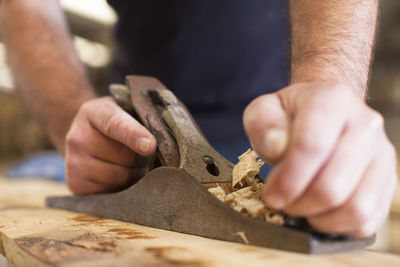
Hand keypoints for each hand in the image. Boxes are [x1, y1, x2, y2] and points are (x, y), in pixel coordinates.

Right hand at [65, 97, 156, 193]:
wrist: (85, 137)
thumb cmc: (117, 123)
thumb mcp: (128, 111)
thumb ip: (146, 119)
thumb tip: (157, 144)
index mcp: (94, 112)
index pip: (116, 125)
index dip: (134, 136)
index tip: (150, 146)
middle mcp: (78, 137)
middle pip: (126, 157)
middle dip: (144, 158)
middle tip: (145, 153)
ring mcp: (73, 162)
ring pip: (121, 177)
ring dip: (136, 173)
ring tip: (133, 164)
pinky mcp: (76, 184)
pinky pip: (112, 192)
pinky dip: (124, 187)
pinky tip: (120, 174)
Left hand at [243, 82, 397, 236]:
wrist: (325, 113)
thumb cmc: (290, 116)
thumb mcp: (264, 110)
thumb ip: (263, 125)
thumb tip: (278, 148)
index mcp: (332, 100)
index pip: (311, 146)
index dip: (287, 180)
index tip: (271, 195)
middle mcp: (366, 125)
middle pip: (333, 185)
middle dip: (299, 204)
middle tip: (281, 202)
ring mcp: (382, 154)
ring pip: (356, 208)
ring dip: (319, 219)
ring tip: (299, 208)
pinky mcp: (389, 180)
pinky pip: (368, 220)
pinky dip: (338, 226)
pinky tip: (319, 213)